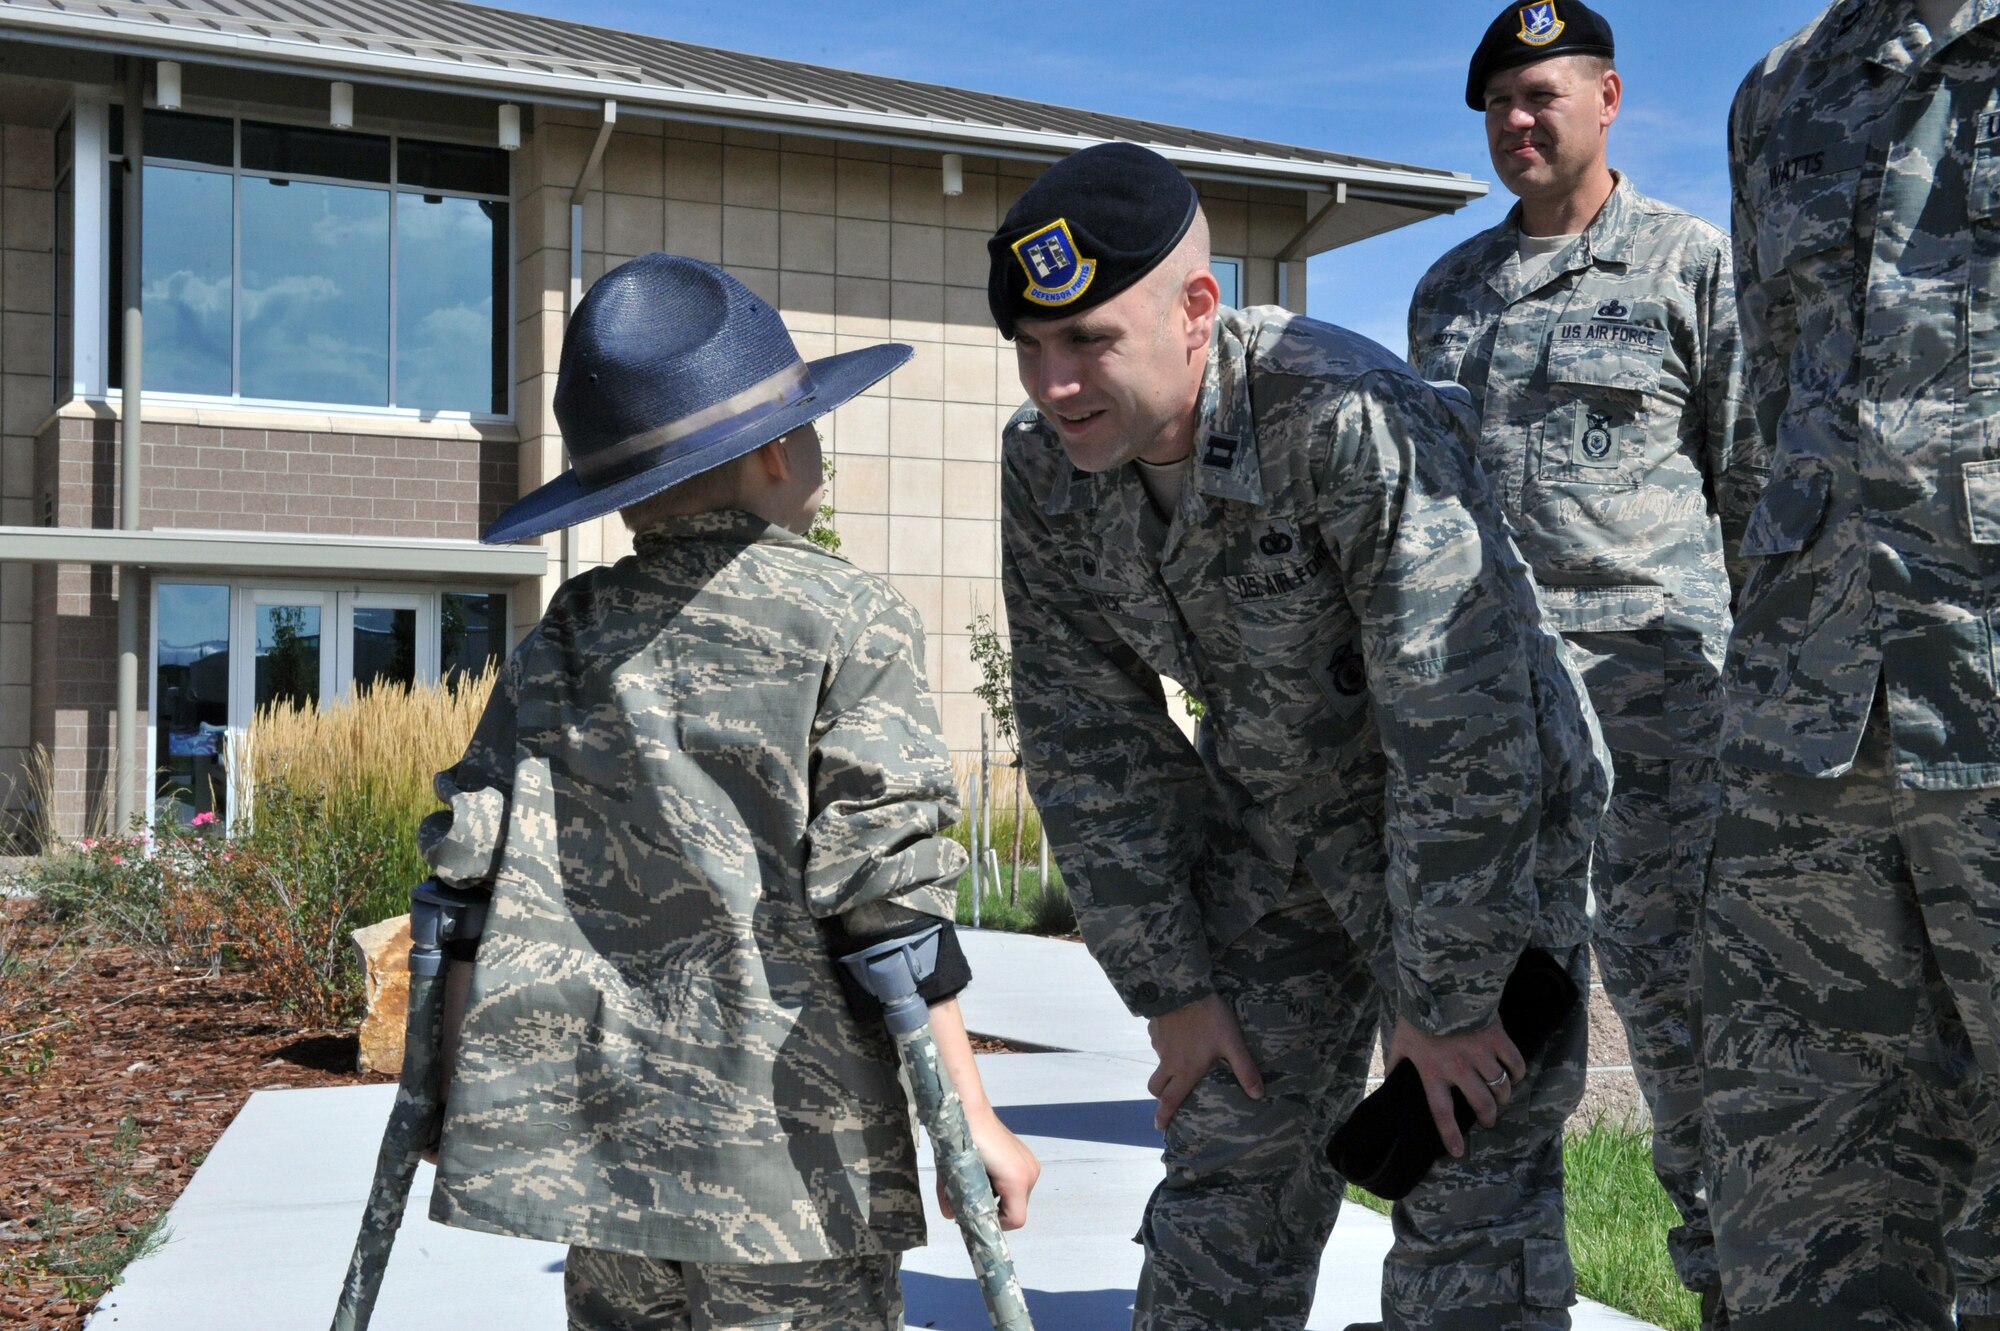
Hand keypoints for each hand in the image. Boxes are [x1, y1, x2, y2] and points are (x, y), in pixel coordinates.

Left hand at [939, 1107, 1040, 1230]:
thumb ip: (952, 1200)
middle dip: (994, 1210)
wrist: (968, 1109)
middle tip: (971, 1201)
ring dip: (998, 1197)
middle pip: (1016, 1209)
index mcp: (1016, 1179)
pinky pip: (1017, 1183)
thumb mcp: (953, 1174)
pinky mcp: (1026, 1156)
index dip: (995, 1224)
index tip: (974, 1217)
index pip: (1016, 1220)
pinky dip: (1002, 1185)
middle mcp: (1030, 1173)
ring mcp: (1030, 1163)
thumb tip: (950, 1217)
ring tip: (977, 1183)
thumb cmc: (960, 1141)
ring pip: (1016, 1197)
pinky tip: (986, 1172)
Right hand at [1144, 993, 1262, 1130]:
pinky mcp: (1154, 1027)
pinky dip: (1165, 1043)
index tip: (1158, 1127)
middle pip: (1156, 1086)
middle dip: (1160, 1095)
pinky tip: (1177, 1032)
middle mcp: (1168, 1060)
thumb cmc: (1208, 1018)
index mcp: (1185, 1070)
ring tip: (1181, 1057)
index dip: (1163, 1115)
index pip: (1170, 1100)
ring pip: (1157, 1061)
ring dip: (1165, 1065)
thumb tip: (1257, 1095)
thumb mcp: (1232, 1043)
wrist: (1182, 987)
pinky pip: (1157, 1040)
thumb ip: (1244, 1069)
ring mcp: (1158, 1043)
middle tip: (1168, 1096)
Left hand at [1385, 1016, 1525, 1157]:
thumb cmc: (1417, 1014)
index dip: (1450, 1135)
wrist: (1439, 983)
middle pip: (1481, 1104)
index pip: (1441, 1112)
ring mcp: (1480, 1054)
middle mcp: (1458, 1068)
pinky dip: (1518, 1072)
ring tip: (1501, 1098)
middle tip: (1490, 1120)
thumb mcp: (1400, 1040)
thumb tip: (1387, 1080)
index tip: (1458, 1151)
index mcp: (1432, 1071)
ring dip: (1503, 1096)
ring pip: (1501, 1087)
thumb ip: (1395, 1063)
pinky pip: (1516, 1064)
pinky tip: (1515, 1074)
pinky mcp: (1497, 1038)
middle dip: (1489, 1116)